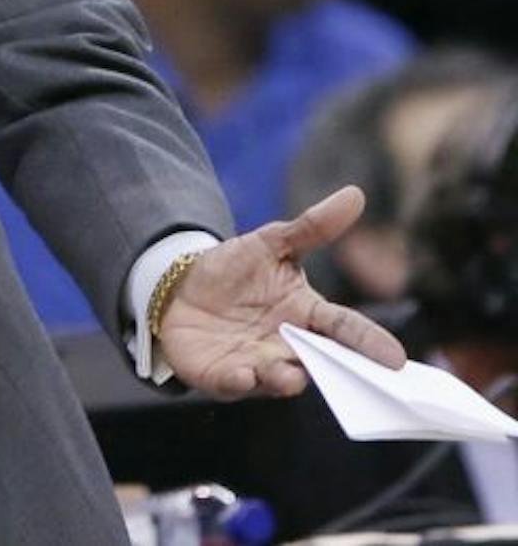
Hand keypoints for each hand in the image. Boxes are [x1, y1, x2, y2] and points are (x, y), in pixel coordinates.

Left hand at [157, 187, 406, 399]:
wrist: (180, 287)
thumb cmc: (236, 270)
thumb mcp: (270, 243)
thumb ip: (312, 227)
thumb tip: (355, 194)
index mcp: (307, 316)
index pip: (344, 329)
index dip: (369, 342)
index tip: (396, 358)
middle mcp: (288, 346)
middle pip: (318, 363)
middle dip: (333, 372)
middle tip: (347, 375)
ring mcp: (257, 364)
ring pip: (279, 378)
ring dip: (284, 378)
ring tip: (289, 375)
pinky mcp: (222, 375)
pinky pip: (233, 383)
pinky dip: (239, 381)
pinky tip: (241, 374)